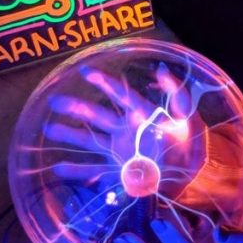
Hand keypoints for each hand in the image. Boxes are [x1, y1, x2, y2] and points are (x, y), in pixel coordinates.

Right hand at [44, 62, 204, 188]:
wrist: (193, 173)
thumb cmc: (192, 142)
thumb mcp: (188, 117)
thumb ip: (176, 95)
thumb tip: (162, 70)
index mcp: (142, 114)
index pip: (121, 96)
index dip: (105, 84)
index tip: (87, 73)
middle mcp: (126, 131)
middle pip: (98, 116)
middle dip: (77, 108)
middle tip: (55, 101)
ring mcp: (120, 150)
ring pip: (91, 141)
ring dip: (71, 135)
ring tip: (49, 128)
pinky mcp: (120, 171)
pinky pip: (95, 170)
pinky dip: (77, 171)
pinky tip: (57, 168)